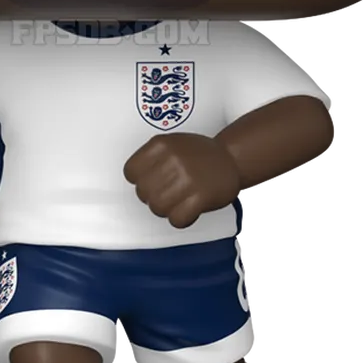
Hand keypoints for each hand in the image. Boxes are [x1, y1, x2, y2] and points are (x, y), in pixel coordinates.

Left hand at [123, 133, 241, 228]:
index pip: (130, 172)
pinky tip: (188, 209)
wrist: (231, 160)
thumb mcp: (172, 143)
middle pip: (142, 193)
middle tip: (167, 193)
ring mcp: (187, 178)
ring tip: (179, 201)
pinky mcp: (201, 197)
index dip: (138, 180)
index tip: (149, 181)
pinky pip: (177, 219)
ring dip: (167, 209)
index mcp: (161, 144)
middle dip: (153, 197)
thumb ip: (151, 157)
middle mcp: (172, 159)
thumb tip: (134, 177)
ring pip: (157, 208)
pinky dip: (181, 219)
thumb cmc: (199, 154)